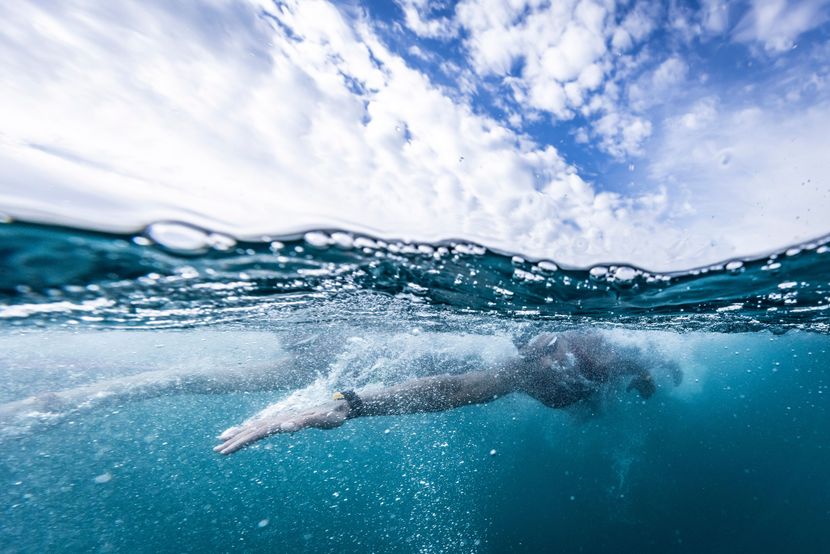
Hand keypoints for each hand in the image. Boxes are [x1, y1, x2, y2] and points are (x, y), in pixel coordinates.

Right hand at [214, 400, 349, 454]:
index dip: (242, 440)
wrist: (340, 406)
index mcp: (284, 419)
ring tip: (221, 442)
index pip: (258, 432)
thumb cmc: (333, 415)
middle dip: (235, 440)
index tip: (227, 449)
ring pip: (255, 428)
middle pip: (252, 430)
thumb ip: (305, 421)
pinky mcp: (285, 420)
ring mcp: (282, 418)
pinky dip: (250, 431)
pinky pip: (263, 428)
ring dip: (238, 436)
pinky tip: (243, 433)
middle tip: (217, 450)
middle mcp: (280, 417)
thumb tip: (285, 426)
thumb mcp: (322, 419)